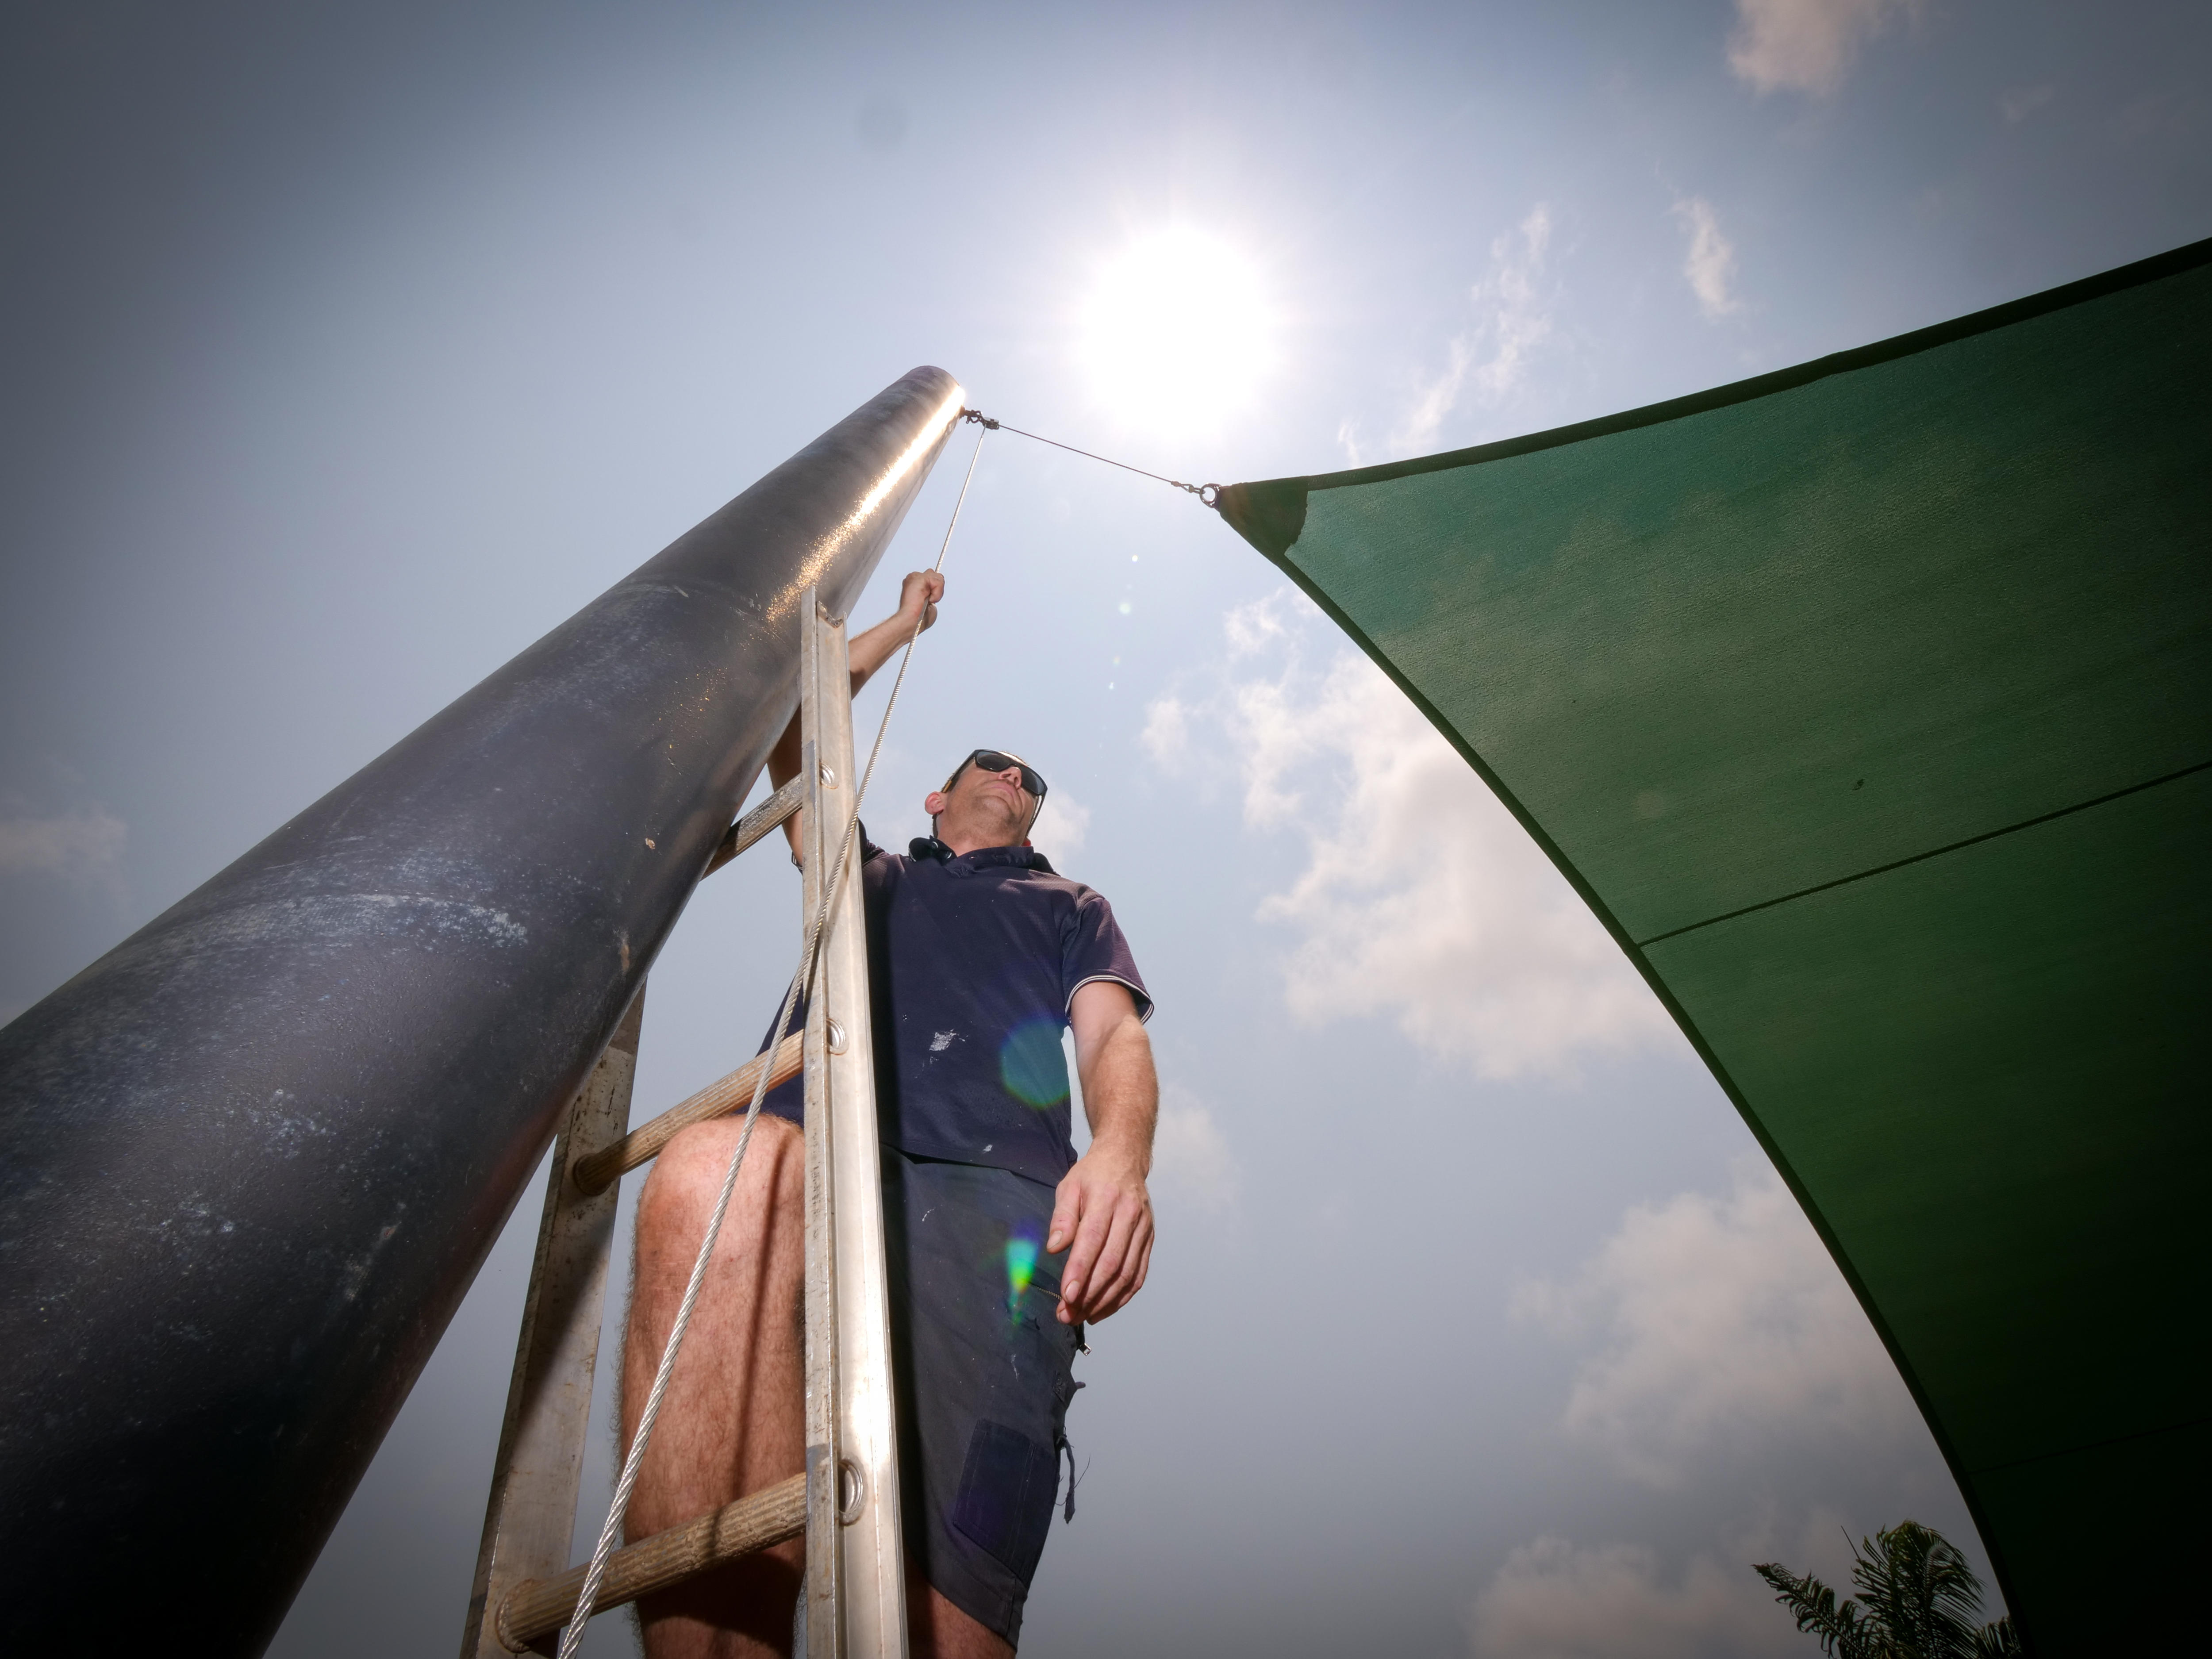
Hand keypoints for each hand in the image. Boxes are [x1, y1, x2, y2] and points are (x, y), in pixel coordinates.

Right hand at [897, 569, 942, 632]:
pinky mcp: (919, 577)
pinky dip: (937, 593)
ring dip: (937, 592)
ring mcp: (915, 577)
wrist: (912, 621)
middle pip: (936, 575)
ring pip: (938, 577)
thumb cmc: (919, 617)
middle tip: (928, 601)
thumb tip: (939, 585)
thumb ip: (934, 590)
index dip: (936, 591)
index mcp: (914, 584)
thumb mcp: (930, 601)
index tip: (927, 602)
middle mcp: (913, 578)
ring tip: (928, 600)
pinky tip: (929, 599)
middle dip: (937, 589)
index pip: (933, 578)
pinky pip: (938, 581)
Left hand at [1046, 1145, 1152, 1324]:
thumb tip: (1054, 1247)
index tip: (1067, 1295)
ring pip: (1127, 1274)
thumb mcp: (1069, 1186)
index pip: (1093, 1240)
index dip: (1080, 1270)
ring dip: (1104, 1301)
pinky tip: (1103, 1309)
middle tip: (1068, 1314)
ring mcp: (1143, 1229)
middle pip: (1111, 1262)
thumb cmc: (1092, 1175)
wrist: (1125, 1159)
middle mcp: (1129, 1215)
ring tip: (1081, 1316)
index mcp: (1106, 1199)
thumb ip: (1062, 1217)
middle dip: (1089, 1294)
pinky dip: (1122, 1297)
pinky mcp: (1149, 1239)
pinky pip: (1138, 1275)